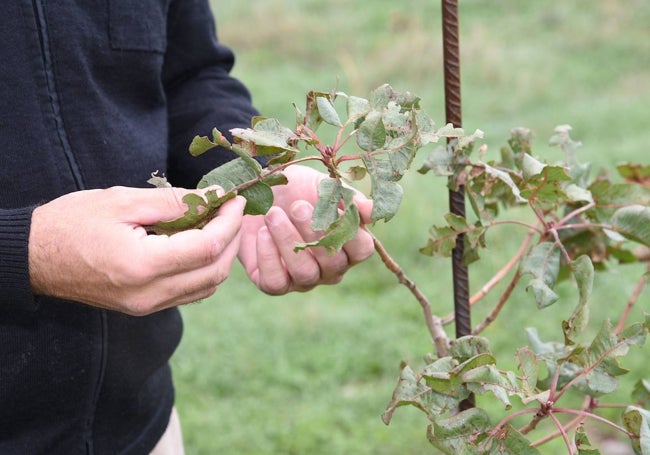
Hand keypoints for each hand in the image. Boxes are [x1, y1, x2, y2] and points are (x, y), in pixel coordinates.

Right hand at [29, 186, 245, 314]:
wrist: (34, 257)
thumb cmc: (72, 222)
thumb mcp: (123, 201)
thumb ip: (175, 201)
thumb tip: (216, 196)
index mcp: (142, 266)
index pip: (207, 247)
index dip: (229, 222)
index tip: (236, 199)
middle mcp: (149, 295)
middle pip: (215, 271)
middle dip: (232, 238)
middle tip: (232, 210)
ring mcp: (147, 306)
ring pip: (207, 286)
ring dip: (222, 255)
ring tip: (219, 224)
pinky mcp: (145, 307)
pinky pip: (190, 293)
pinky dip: (205, 269)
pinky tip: (200, 244)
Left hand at [238, 165, 374, 293]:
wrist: (258, 191)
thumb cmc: (297, 189)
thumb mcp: (323, 186)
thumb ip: (349, 197)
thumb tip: (373, 209)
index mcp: (348, 245)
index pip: (362, 250)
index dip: (351, 233)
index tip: (335, 209)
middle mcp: (330, 268)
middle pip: (332, 263)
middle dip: (314, 233)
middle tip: (297, 206)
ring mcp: (303, 279)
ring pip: (304, 273)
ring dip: (288, 241)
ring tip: (273, 214)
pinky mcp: (274, 284)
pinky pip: (275, 282)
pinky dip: (268, 257)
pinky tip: (262, 233)